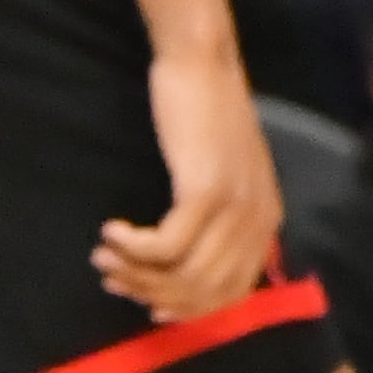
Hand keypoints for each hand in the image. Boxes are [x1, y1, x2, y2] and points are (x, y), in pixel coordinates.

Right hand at [96, 40, 283, 322]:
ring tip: (105, 256)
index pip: (232, 292)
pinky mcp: (206, 189)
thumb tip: (184, 272)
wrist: (203, 63)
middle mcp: (259, 219)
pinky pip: (165, 247)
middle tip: (113, 279)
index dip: (189, 309)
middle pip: (205, 290)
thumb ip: (221, 219)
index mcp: (267, 219)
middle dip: (153, 294)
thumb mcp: (227, 173)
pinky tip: (112, 231)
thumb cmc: (206, 116)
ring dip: (136, 274)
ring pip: (183, 274)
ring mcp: (235, 205)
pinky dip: (133, 248)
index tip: (150, 307)